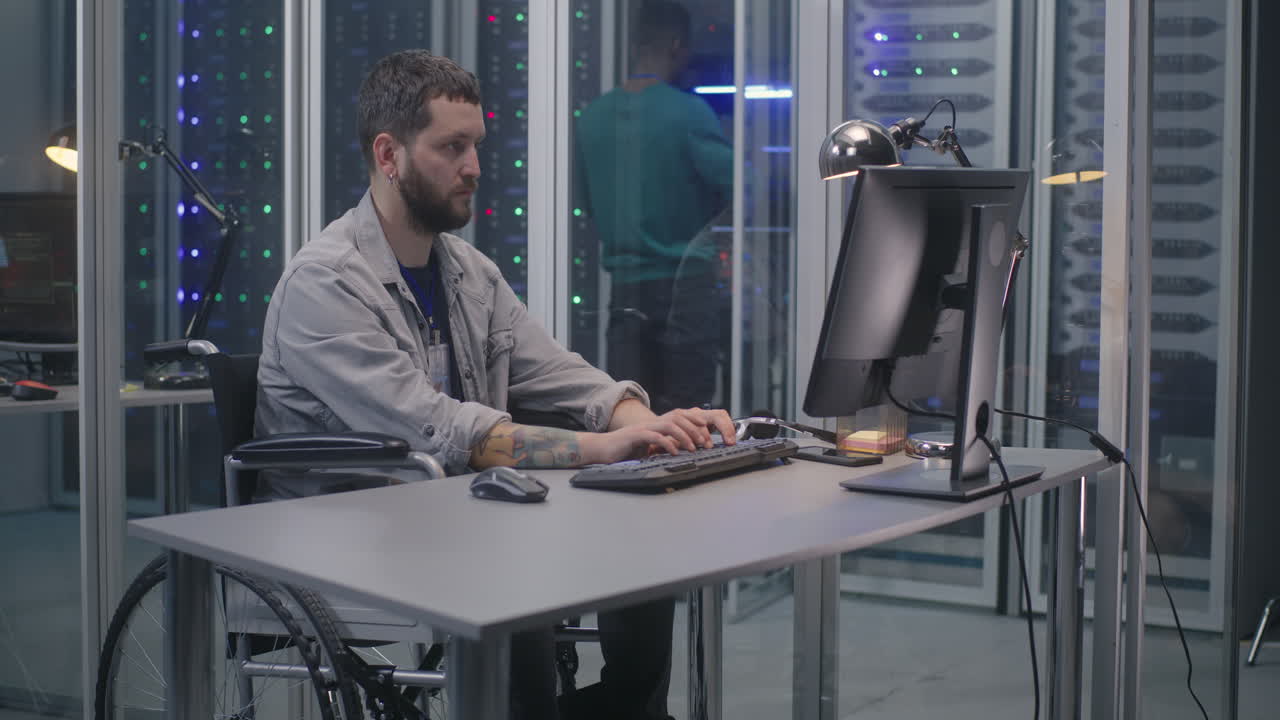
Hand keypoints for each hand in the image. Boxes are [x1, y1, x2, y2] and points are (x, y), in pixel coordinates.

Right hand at [579, 407, 735, 463]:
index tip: (707, 432)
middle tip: (705, 442)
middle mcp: (651, 423)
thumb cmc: (623, 450)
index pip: (679, 417)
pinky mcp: (635, 436)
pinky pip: (654, 437)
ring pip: (669, 425)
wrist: (601, 449)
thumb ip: (661, 447)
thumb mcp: (647, 448)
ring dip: (684, 436)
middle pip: (678, 418)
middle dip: (694, 429)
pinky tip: (674, 452)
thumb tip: (678, 451)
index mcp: (655, 425)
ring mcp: (643, 428)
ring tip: (693, 447)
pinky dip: (666, 444)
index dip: (694, 422)